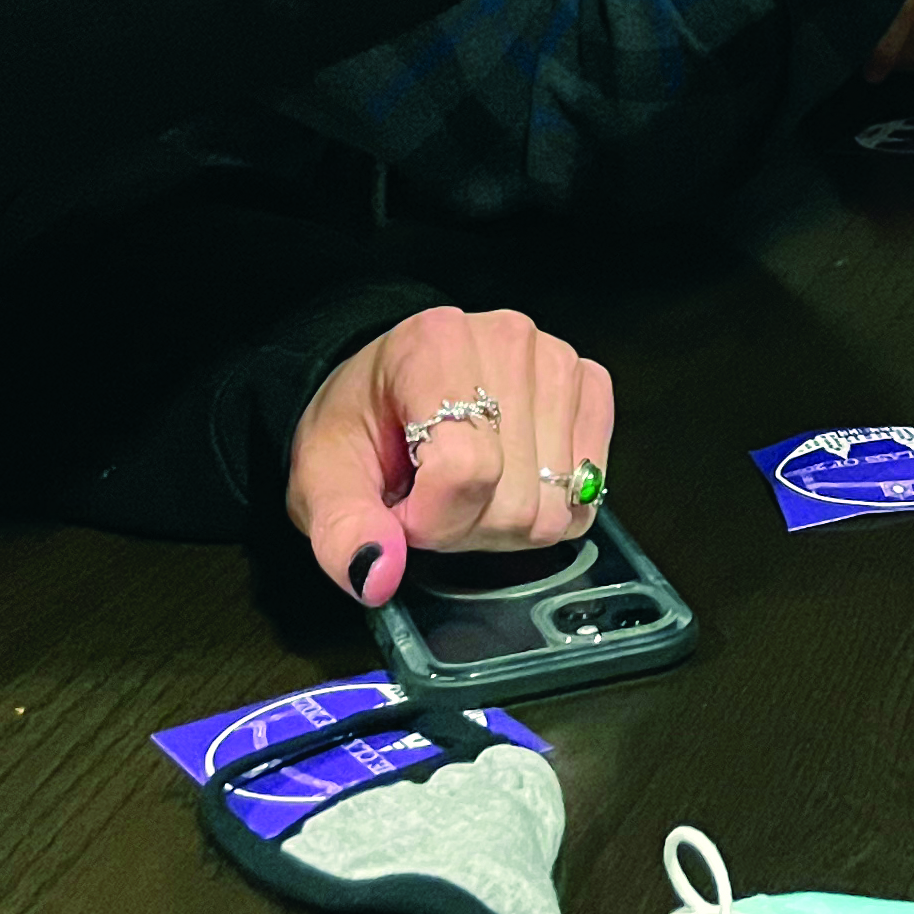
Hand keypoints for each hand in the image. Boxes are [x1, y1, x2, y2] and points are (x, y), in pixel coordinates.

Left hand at [288, 305, 617, 609]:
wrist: (385, 388)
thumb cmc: (361, 427)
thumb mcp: (322, 480)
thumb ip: (342, 531)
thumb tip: (377, 573)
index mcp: (433, 346)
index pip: (466, 471)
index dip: (429, 519)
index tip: (401, 507)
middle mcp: (505, 340)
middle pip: (516, 498)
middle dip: (467, 524)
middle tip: (432, 495)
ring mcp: (555, 359)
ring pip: (557, 502)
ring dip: (507, 517)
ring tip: (468, 484)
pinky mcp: (588, 383)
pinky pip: (590, 486)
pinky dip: (551, 501)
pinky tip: (512, 476)